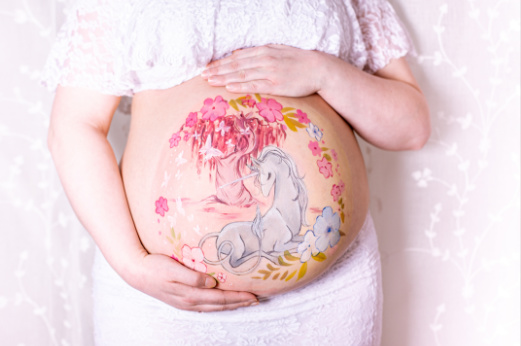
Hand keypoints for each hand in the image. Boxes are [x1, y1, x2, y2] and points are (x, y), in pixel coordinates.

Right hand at [126, 253, 258, 311]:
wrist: (136, 271)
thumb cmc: (155, 267)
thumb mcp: (174, 270)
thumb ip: (193, 277)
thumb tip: (212, 283)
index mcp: (190, 295)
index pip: (221, 298)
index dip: (238, 297)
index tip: (254, 295)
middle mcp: (190, 302)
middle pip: (220, 304)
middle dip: (239, 303)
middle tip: (257, 300)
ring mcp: (185, 303)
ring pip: (214, 307)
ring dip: (231, 304)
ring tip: (244, 302)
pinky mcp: (181, 300)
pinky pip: (206, 306)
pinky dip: (218, 304)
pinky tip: (223, 302)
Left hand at [202, 44, 325, 96]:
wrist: (319, 69)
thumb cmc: (298, 61)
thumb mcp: (277, 50)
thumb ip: (258, 53)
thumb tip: (238, 54)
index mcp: (263, 51)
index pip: (236, 58)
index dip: (220, 63)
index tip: (207, 68)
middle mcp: (264, 60)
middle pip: (235, 66)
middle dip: (217, 71)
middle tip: (202, 76)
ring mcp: (270, 72)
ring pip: (242, 75)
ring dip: (224, 78)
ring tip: (209, 82)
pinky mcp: (276, 85)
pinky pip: (255, 85)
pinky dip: (240, 86)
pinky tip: (228, 87)